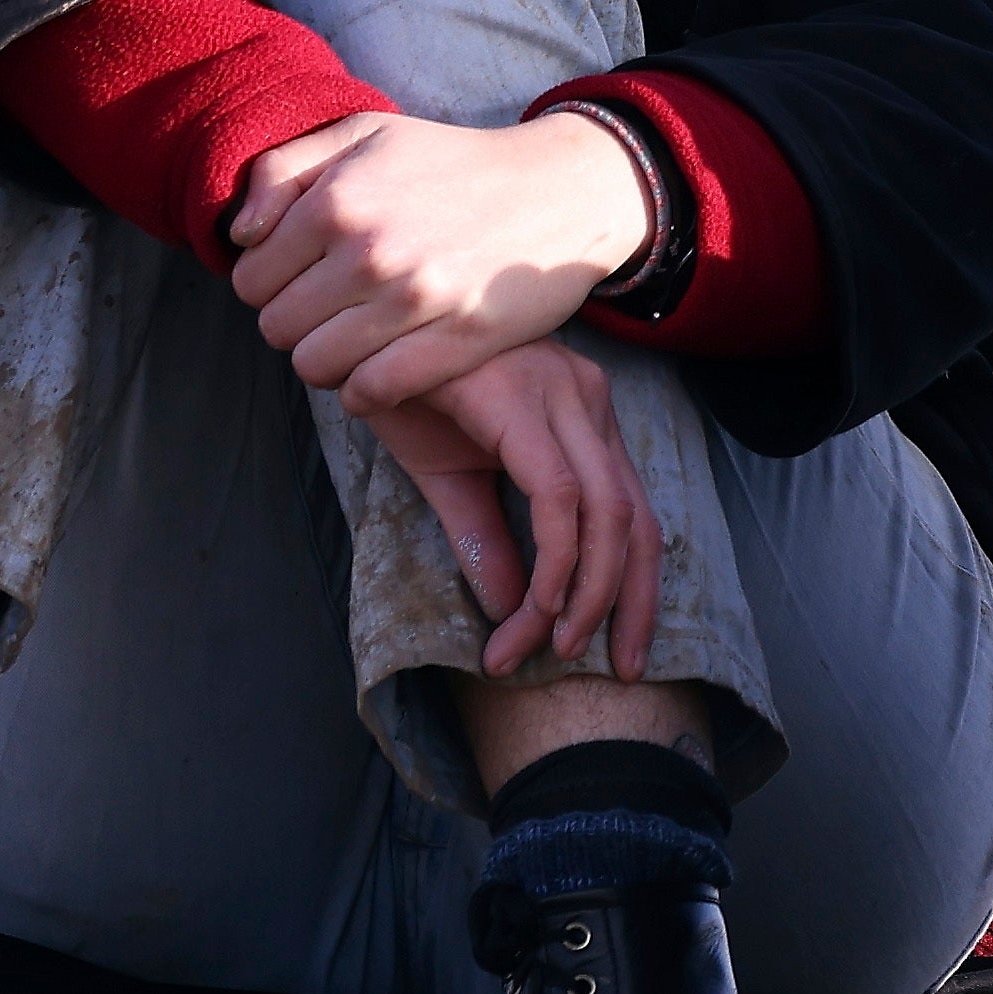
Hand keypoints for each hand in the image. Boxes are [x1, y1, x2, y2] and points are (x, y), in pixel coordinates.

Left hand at [223, 107, 658, 412]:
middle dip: (293, 322)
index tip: (300, 276)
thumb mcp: (364, 135)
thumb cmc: (453, 163)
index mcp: (337, 201)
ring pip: (314, 366)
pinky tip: (377, 367)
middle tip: (328, 308)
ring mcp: (414, 302)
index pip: (250, 278)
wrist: (559, 188)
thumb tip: (239, 234)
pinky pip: (371, 392)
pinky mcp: (456, 342)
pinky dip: (363, 390)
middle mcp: (368, 252)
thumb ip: (283, 169)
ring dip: (325, 359)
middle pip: (277, 328)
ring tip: (350, 337)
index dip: (268, 281)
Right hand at [359, 334, 659, 679]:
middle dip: (633, 604)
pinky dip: (553, 560)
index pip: (636, 513)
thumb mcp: (450, 478)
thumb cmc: (402, 390)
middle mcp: (586, 400)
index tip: (608, 652)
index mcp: (583, 414)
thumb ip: (485, 539)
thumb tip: (510, 610)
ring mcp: (560, 394)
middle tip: (618, 668)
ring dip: (584, 594)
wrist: (352, 325)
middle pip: (640, 519)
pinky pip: (558, 494)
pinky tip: (530, 605)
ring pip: (608, 513)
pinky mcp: (520, 398)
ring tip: (548, 646)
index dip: (636, 590)